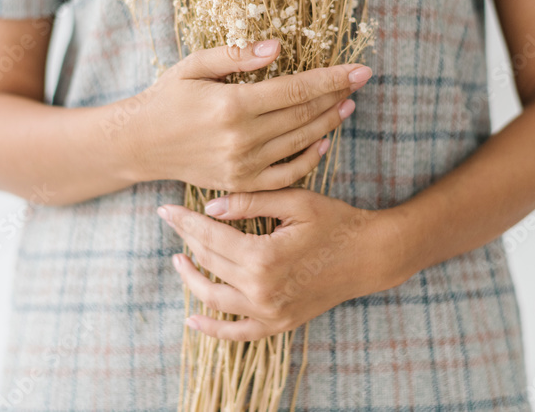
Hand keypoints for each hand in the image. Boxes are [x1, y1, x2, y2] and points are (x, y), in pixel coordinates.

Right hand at [128, 40, 371, 190]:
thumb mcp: (194, 65)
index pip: (296, 89)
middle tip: (359, 82)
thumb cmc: (167, 98)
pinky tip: (323, 142)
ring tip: (347, 105)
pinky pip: (286, 174)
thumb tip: (276, 47)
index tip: (360, 69)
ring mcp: (243, 165)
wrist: (139, 144)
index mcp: (232, 105)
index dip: (332, 78)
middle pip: (304, 115)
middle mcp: (241, 138)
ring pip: (300, 142)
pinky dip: (309, 158)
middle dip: (336, 96)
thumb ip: (235, 55)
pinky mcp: (241, 184)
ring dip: (329, 123)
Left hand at [156, 188, 397, 340]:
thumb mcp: (294, 201)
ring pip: (214, 299)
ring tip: (178, 260)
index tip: (165, 209)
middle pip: (209, 263)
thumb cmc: (335, 221)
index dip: (184, 221)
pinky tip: (193, 318)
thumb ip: (249, 203)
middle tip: (173, 223)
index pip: (210, 237)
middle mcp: (262, 289)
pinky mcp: (278, 324)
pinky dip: (212, 329)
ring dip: (191, 279)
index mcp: (264, 256)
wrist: (369, 256)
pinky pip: (237, 333)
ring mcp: (269, 312)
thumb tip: (209, 208)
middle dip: (186, 240)